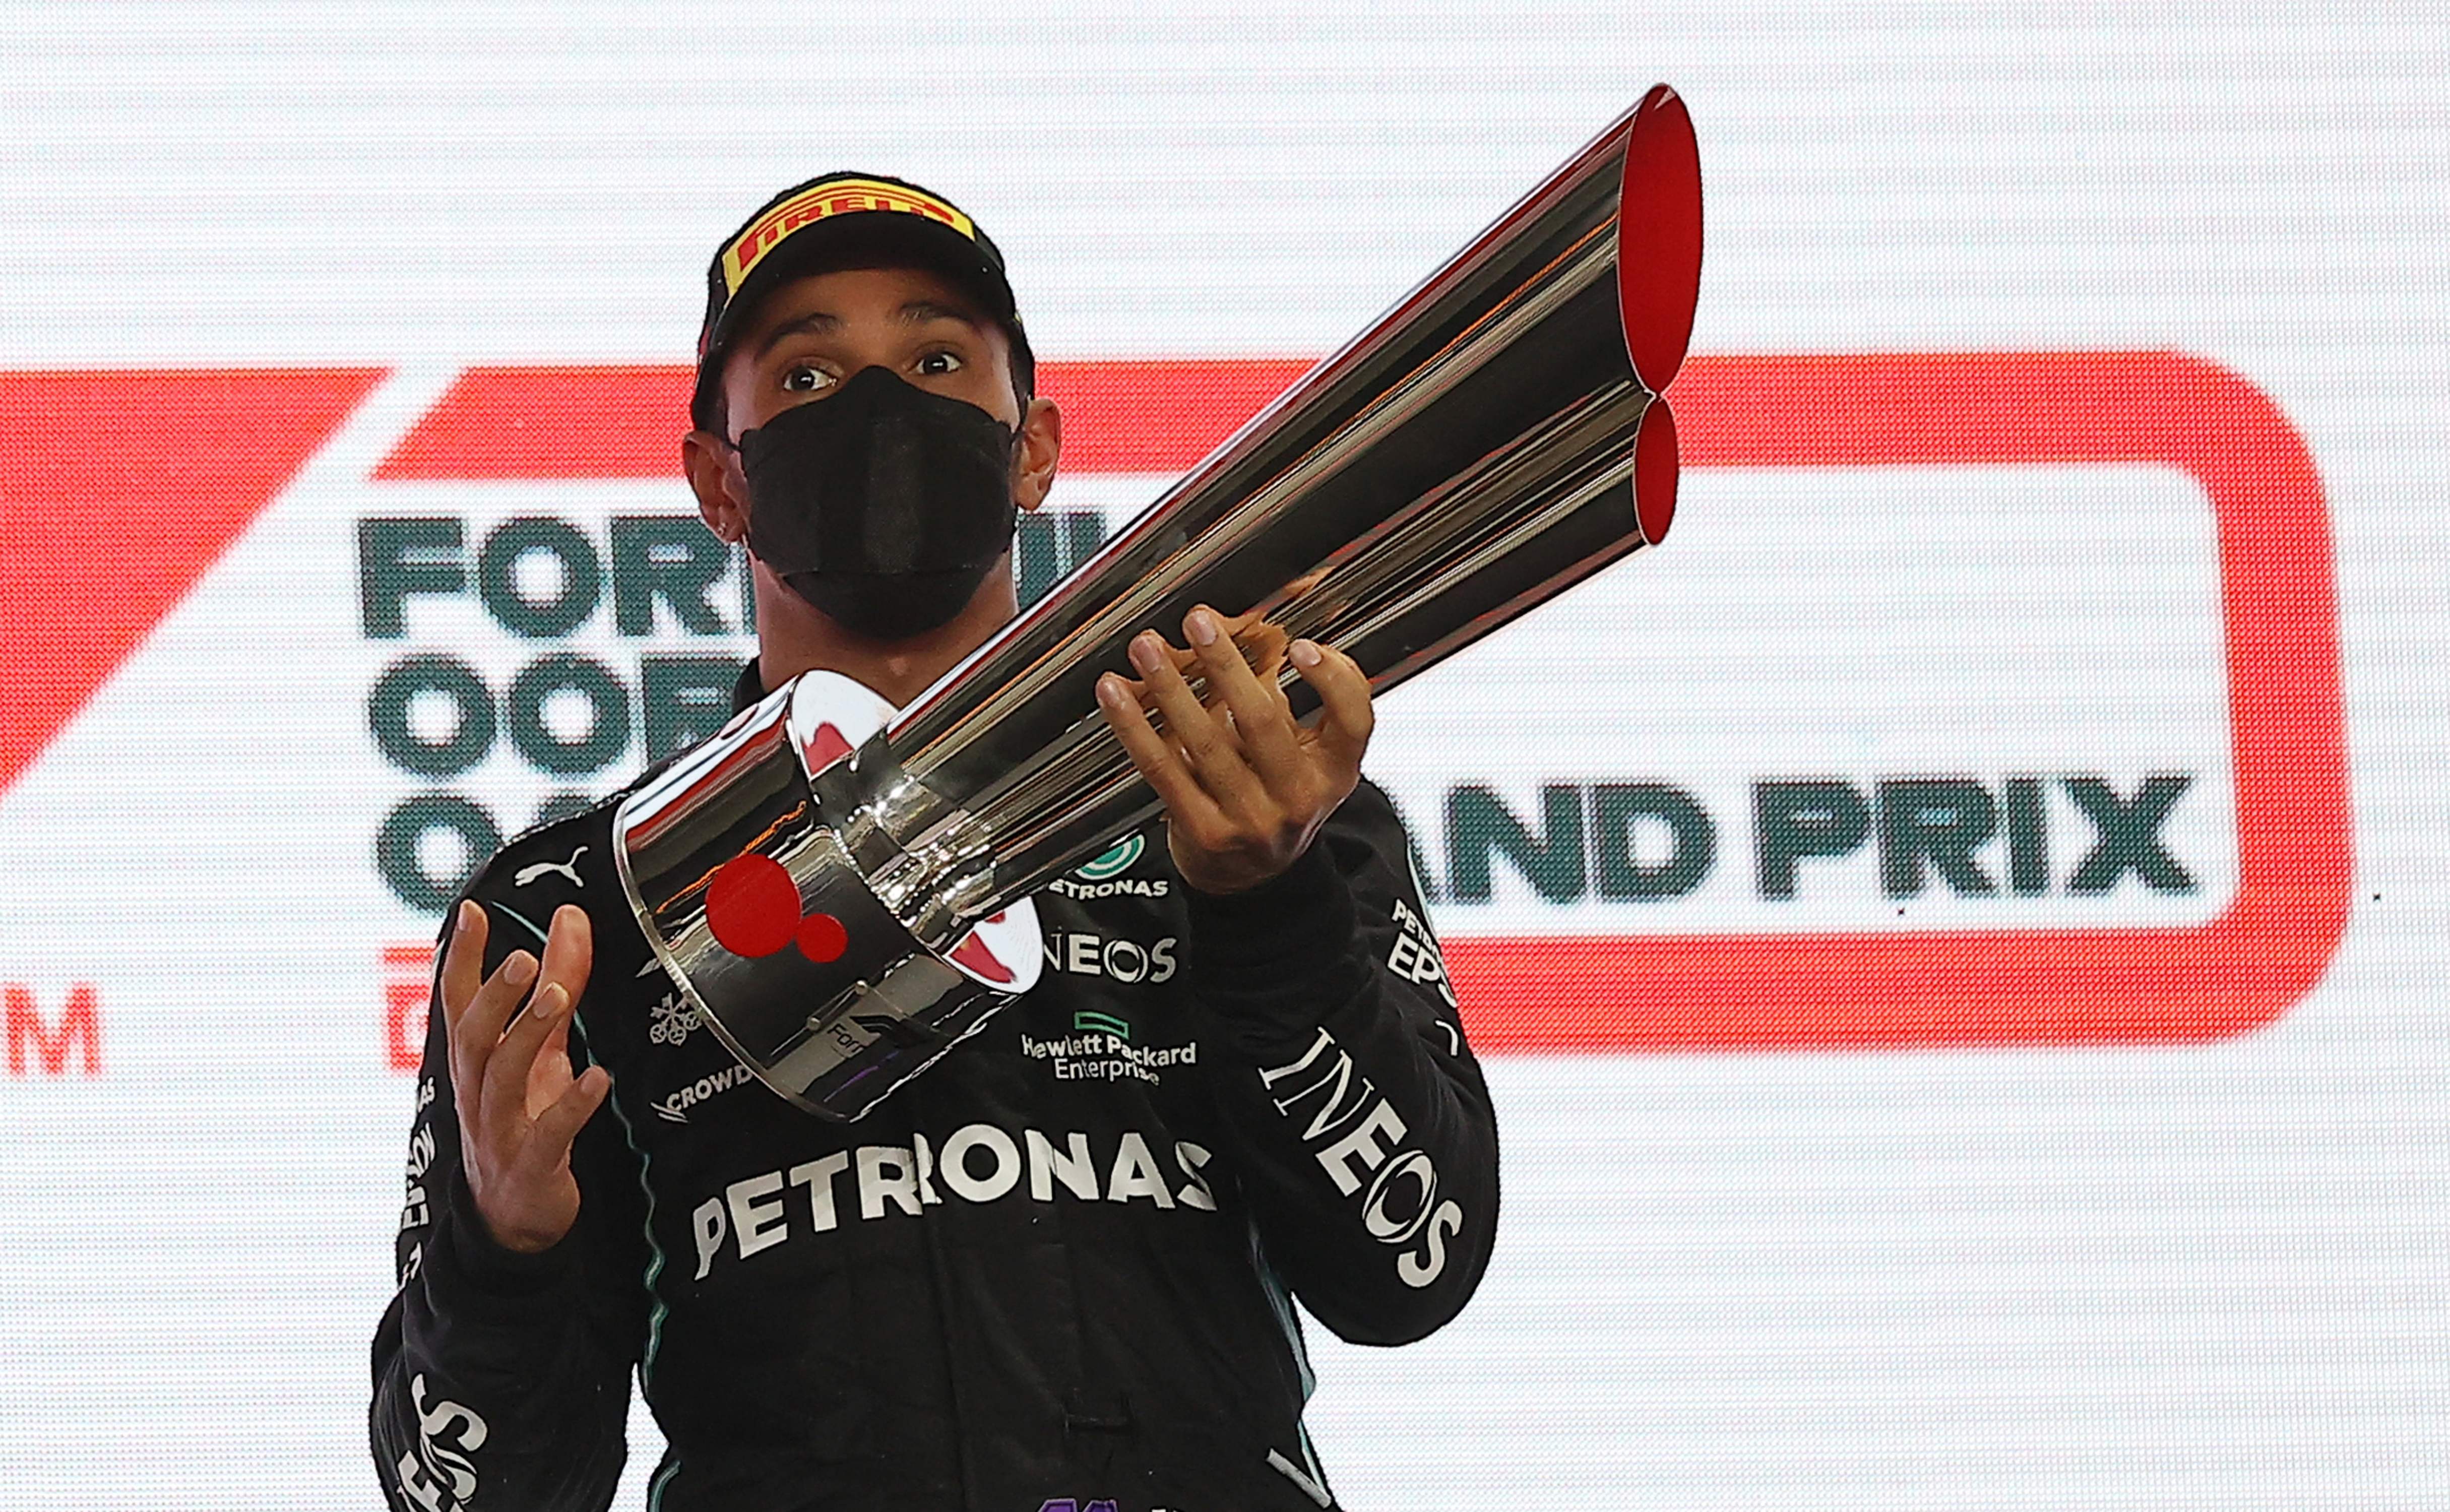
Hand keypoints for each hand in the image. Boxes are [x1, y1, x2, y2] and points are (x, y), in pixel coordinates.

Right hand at [440, 900, 609, 1253]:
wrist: (515, 1217)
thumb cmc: (525, 1117)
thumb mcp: (542, 1046)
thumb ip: (558, 980)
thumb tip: (569, 916)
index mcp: (476, 1060)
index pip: (456, 1003)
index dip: (460, 959)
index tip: (470, 913)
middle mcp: (479, 1091)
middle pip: (472, 1037)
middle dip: (494, 996)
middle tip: (522, 958)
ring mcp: (500, 1131)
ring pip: (500, 1078)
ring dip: (525, 1035)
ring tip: (557, 996)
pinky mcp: (531, 1167)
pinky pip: (548, 1135)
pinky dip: (571, 1106)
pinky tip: (597, 1077)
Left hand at [1095, 604, 1373, 894]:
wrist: (1252, 878)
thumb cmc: (1277, 798)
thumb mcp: (1308, 757)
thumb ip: (1290, 699)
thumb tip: (1245, 634)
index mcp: (1334, 770)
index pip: (1355, 721)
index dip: (1333, 680)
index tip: (1302, 647)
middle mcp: (1297, 797)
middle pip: (1264, 723)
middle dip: (1227, 666)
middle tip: (1198, 623)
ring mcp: (1250, 819)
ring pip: (1207, 744)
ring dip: (1171, 689)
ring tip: (1146, 650)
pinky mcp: (1204, 831)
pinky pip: (1163, 770)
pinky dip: (1134, 728)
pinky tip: (1115, 695)